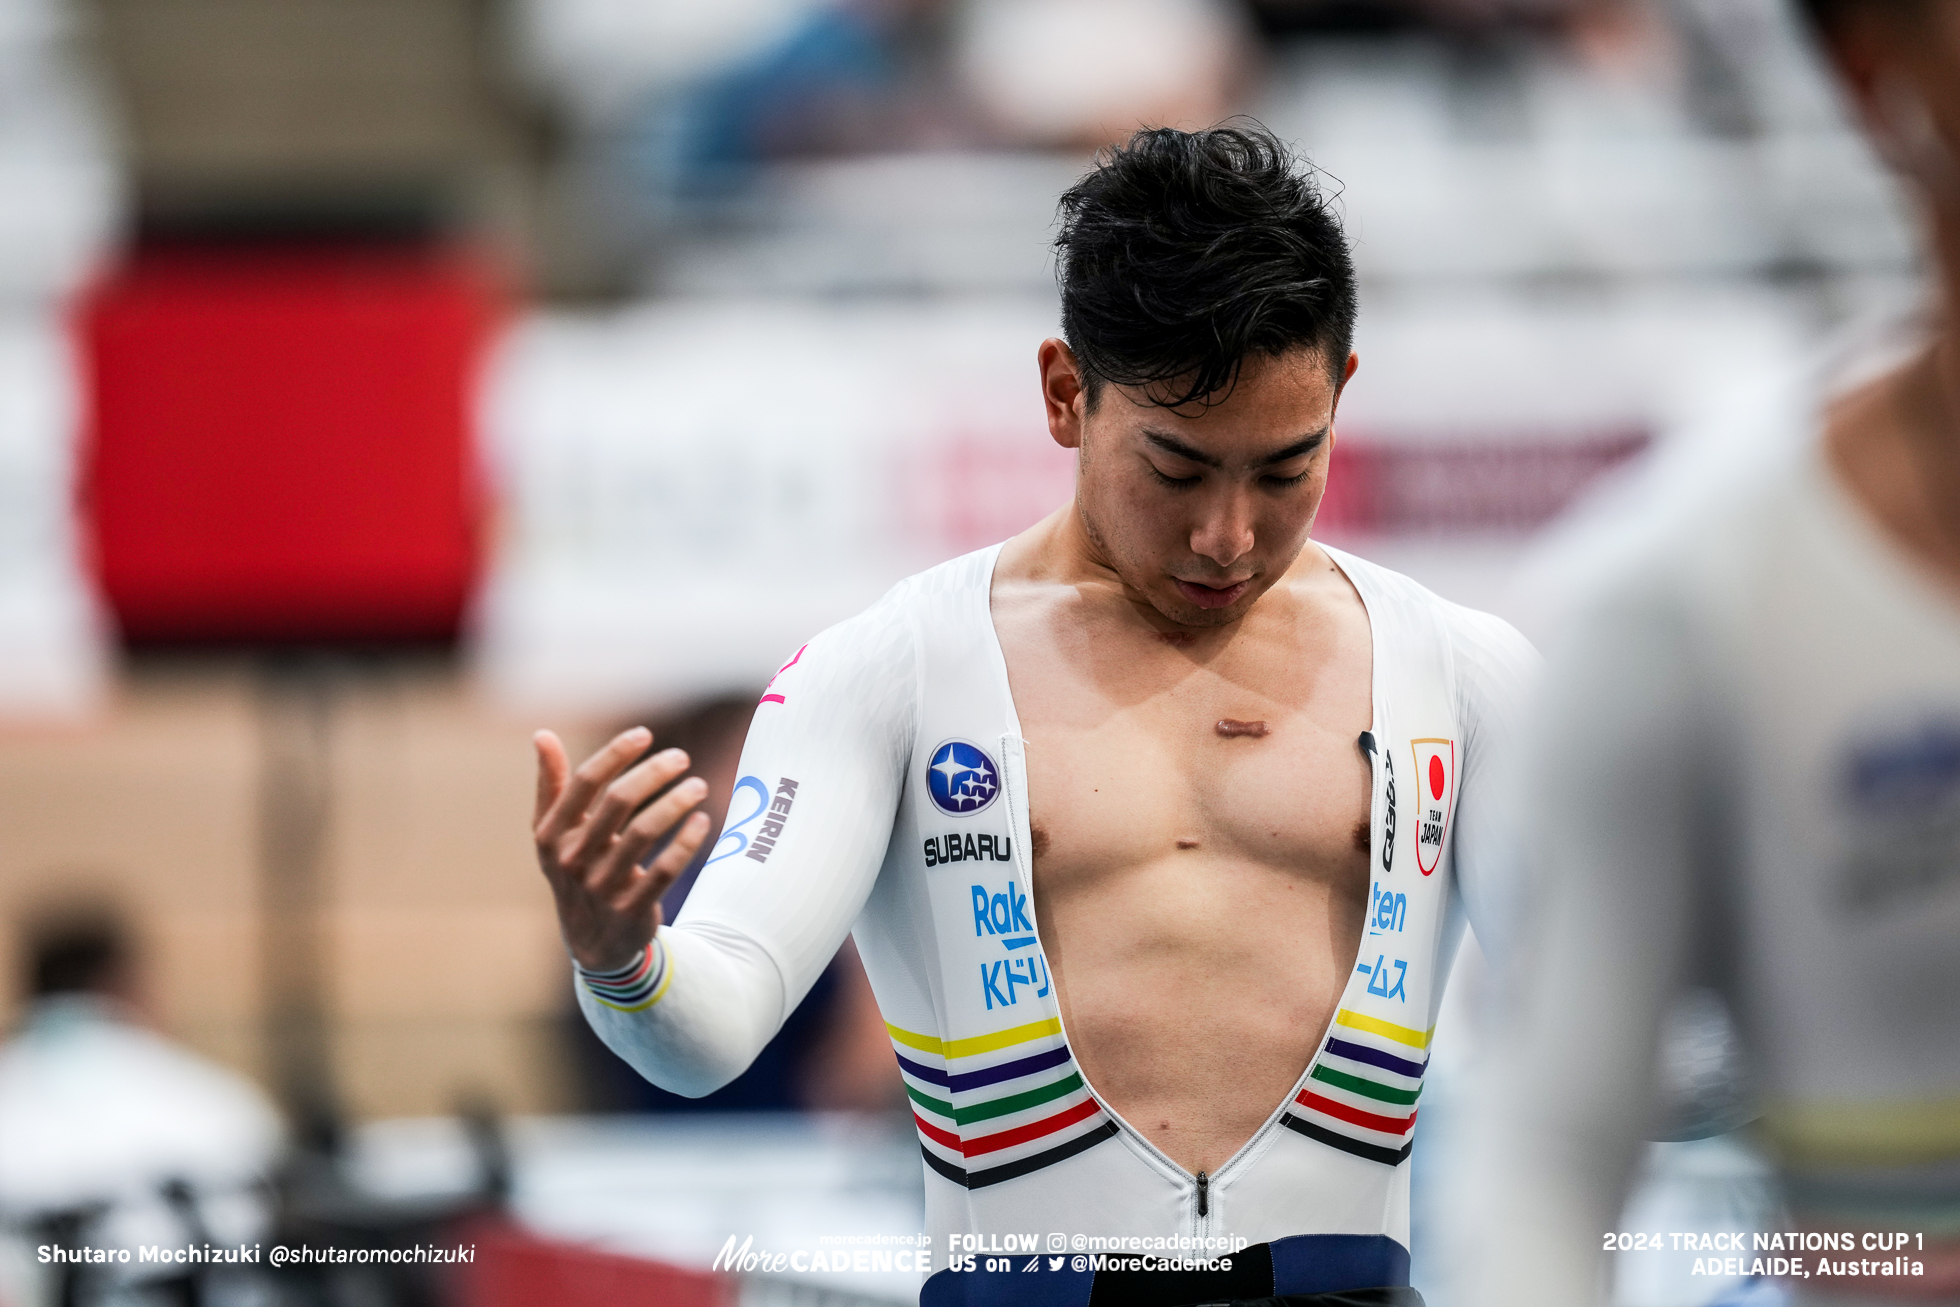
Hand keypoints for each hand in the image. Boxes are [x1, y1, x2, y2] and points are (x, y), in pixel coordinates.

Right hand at [533, 726, 712, 972]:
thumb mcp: (555, 833)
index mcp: (552, 834)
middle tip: (681, 757)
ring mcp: (602, 886)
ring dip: (676, 803)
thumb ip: (552, 785)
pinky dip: (686, 843)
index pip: (585, 782)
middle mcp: (573, 859)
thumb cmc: (576, 869)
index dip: (616, 753)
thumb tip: (542, 734)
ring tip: (699, 786)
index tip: (645, 734)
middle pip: (618, 801)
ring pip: (645, 833)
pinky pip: (664, 871)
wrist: (591, 942)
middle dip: (653, 773)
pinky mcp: (631, 910)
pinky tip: (702, 820)